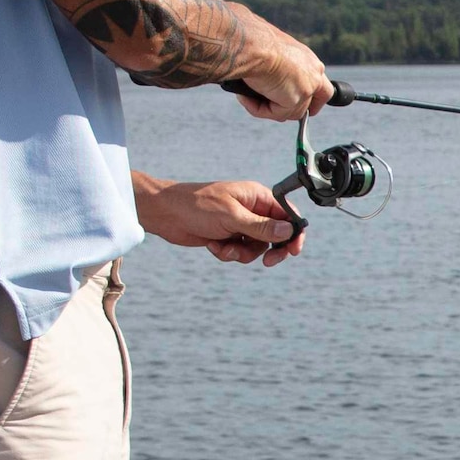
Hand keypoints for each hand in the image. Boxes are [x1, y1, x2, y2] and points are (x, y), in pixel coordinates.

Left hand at [137, 173, 302, 265]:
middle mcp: (251, 210)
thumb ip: (261, 227)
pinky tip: (213, 245)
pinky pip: (239, 252)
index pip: (287, 214)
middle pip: (276, 234)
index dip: (294, 232)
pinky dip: (228, 253)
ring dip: (242, 253)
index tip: (293, 250)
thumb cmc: (196, 206)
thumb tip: (288, 231)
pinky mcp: (227, 236)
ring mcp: (239, 224)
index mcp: (256, 197)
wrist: (166, 214)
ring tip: (226, 248)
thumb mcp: (232, 217)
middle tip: (268, 262)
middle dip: (270, 249)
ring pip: (256, 247)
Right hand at [221, 20, 332, 122]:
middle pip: (315, 101)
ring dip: (269, 108)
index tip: (304, 103)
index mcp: (309, 60)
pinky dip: (259, 109)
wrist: (253, 44)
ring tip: (248, 96)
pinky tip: (246, 97)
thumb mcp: (272, 52)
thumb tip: (268, 77)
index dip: (313, 97)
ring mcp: (307, 88)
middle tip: (280, 111)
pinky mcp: (295, 100)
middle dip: (301, 110)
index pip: (320, 84)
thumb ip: (278, 68)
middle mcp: (314, 73)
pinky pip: (276, 114)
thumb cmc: (256, 41)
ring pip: (291, 112)